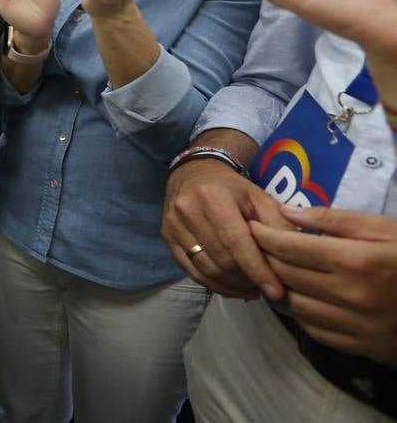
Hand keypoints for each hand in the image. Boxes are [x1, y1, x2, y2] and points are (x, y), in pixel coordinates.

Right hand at [161, 155, 288, 300]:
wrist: (193, 172)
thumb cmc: (232, 187)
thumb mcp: (259, 197)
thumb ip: (279, 224)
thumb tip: (298, 257)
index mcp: (212, 196)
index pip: (236, 240)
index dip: (257, 269)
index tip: (277, 292)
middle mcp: (187, 210)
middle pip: (222, 259)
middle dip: (248, 279)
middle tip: (268, 288)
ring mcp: (173, 225)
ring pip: (206, 269)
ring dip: (233, 285)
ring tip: (253, 288)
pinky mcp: (167, 237)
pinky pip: (192, 272)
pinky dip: (215, 285)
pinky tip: (234, 287)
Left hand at [251, 204, 396, 362]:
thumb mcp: (384, 228)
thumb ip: (334, 220)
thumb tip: (288, 211)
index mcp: (356, 261)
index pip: (290, 247)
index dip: (264, 235)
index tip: (252, 226)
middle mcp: (351, 295)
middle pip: (286, 275)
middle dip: (266, 258)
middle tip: (259, 246)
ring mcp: (356, 325)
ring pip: (295, 305)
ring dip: (282, 286)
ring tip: (282, 271)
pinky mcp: (362, 346)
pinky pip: (315, 330)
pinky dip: (303, 313)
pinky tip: (306, 298)